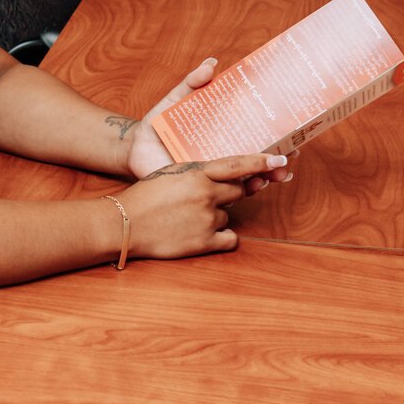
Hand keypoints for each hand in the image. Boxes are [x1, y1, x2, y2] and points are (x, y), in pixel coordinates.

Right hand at [118, 153, 285, 260]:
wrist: (123, 224)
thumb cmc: (143, 197)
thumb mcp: (169, 173)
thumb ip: (196, 173)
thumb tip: (221, 177)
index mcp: (196, 174)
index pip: (237, 165)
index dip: (260, 162)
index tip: (280, 161)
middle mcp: (206, 194)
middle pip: (239, 192)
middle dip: (228, 195)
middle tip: (207, 198)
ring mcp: (207, 219)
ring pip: (228, 216)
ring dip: (214, 216)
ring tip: (186, 218)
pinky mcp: (204, 242)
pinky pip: (230, 239)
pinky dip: (220, 237)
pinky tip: (202, 234)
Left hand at [122, 58, 297, 190]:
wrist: (134, 145)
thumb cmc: (159, 122)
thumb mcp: (176, 99)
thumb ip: (193, 82)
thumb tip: (212, 63)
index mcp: (226, 138)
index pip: (260, 143)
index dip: (280, 144)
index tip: (295, 142)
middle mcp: (224, 158)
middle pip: (259, 165)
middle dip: (276, 167)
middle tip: (285, 164)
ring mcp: (213, 175)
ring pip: (245, 182)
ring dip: (261, 181)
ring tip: (267, 178)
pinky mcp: (199, 188)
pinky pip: (221, 195)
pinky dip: (236, 193)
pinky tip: (244, 188)